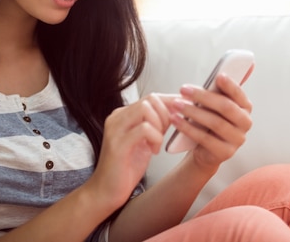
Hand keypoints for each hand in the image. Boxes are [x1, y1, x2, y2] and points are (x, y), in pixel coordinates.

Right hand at [87, 93, 174, 210]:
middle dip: (166, 114)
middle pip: (150, 99)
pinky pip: (144, 129)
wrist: (106, 191)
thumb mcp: (145, 141)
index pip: (151, 97)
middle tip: (167, 133)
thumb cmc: (127, 168)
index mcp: (123, 115)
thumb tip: (177, 112)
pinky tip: (153, 151)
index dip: (171, 103)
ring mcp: (116, 129)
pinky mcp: (118, 144)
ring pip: (146, 109)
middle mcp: (117, 117)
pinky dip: (155, 138)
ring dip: (160, 125)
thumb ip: (157, 125)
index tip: (183, 114)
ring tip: (157, 143)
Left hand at [167, 73, 252, 168]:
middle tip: (183, 89)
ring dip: (193, 112)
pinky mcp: (225, 153)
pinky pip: (205, 138)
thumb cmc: (209, 121)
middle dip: (203, 96)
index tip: (218, 76)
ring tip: (176, 104)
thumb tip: (233, 68)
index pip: (239, 94)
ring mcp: (237, 139)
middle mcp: (245, 123)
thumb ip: (221, 88)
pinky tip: (176, 120)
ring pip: (215, 122)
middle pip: (225, 107)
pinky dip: (188, 128)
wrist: (204, 150)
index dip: (230, 85)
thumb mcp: (214, 104)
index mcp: (245, 107)